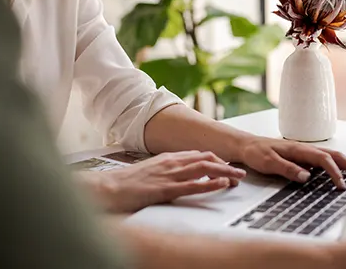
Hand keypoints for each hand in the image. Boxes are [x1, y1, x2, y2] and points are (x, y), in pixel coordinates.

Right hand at [80, 151, 245, 212]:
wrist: (106, 187)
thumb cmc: (124, 183)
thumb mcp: (148, 172)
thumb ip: (163, 171)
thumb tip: (174, 175)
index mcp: (167, 158)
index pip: (198, 155)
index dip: (215, 160)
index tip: (226, 166)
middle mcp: (171, 162)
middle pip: (206, 158)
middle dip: (225, 164)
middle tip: (239, 172)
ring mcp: (169, 175)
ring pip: (204, 169)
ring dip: (224, 172)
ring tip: (238, 177)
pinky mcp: (165, 189)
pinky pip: (193, 185)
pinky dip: (210, 184)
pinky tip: (221, 184)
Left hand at [238, 136, 345, 188]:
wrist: (246, 146)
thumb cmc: (256, 152)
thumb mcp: (268, 162)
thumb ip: (287, 168)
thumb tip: (306, 176)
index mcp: (299, 149)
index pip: (323, 159)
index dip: (334, 172)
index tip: (341, 185)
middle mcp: (305, 149)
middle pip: (333, 155)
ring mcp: (305, 152)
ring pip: (331, 156)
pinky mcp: (303, 157)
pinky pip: (324, 160)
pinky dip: (337, 163)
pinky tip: (344, 168)